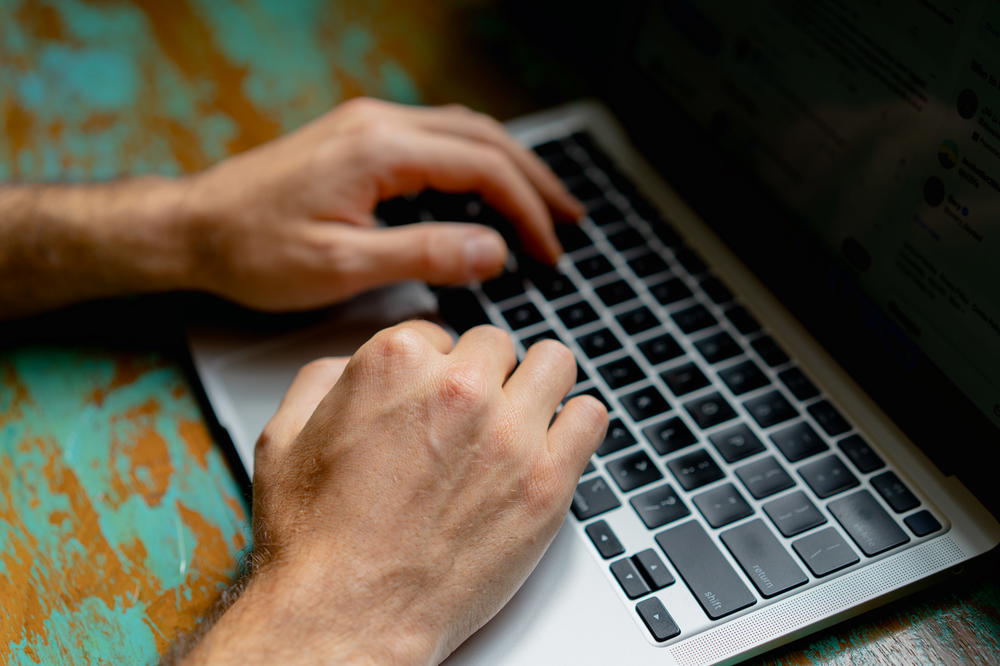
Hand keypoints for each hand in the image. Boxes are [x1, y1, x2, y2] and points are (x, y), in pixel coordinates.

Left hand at [181, 98, 583, 310]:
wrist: (193, 228)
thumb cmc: (255, 250)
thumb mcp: (342, 265)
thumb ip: (424, 254)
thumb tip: (494, 250)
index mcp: (379, 149)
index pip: (481, 168)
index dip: (526, 210)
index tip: (550, 251)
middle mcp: (378, 124)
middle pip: (483, 138)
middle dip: (534, 179)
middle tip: (571, 219)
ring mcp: (367, 126)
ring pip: (463, 131)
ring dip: (509, 165)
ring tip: (545, 203)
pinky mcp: (358, 139)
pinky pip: (435, 138)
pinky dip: (474, 162)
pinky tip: (487, 189)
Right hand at [183, 321, 606, 663]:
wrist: (347, 614)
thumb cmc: (316, 540)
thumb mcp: (284, 437)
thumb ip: (323, 378)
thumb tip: (353, 363)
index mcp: (396, 362)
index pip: (440, 333)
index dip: (435, 366)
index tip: (436, 394)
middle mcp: (459, 387)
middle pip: (497, 346)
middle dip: (483, 375)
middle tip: (471, 416)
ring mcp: (510, 432)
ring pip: (553, 364)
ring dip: (537, 384)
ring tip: (521, 416)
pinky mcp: (547, 479)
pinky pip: (590, 417)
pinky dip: (575, 424)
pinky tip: (553, 443)